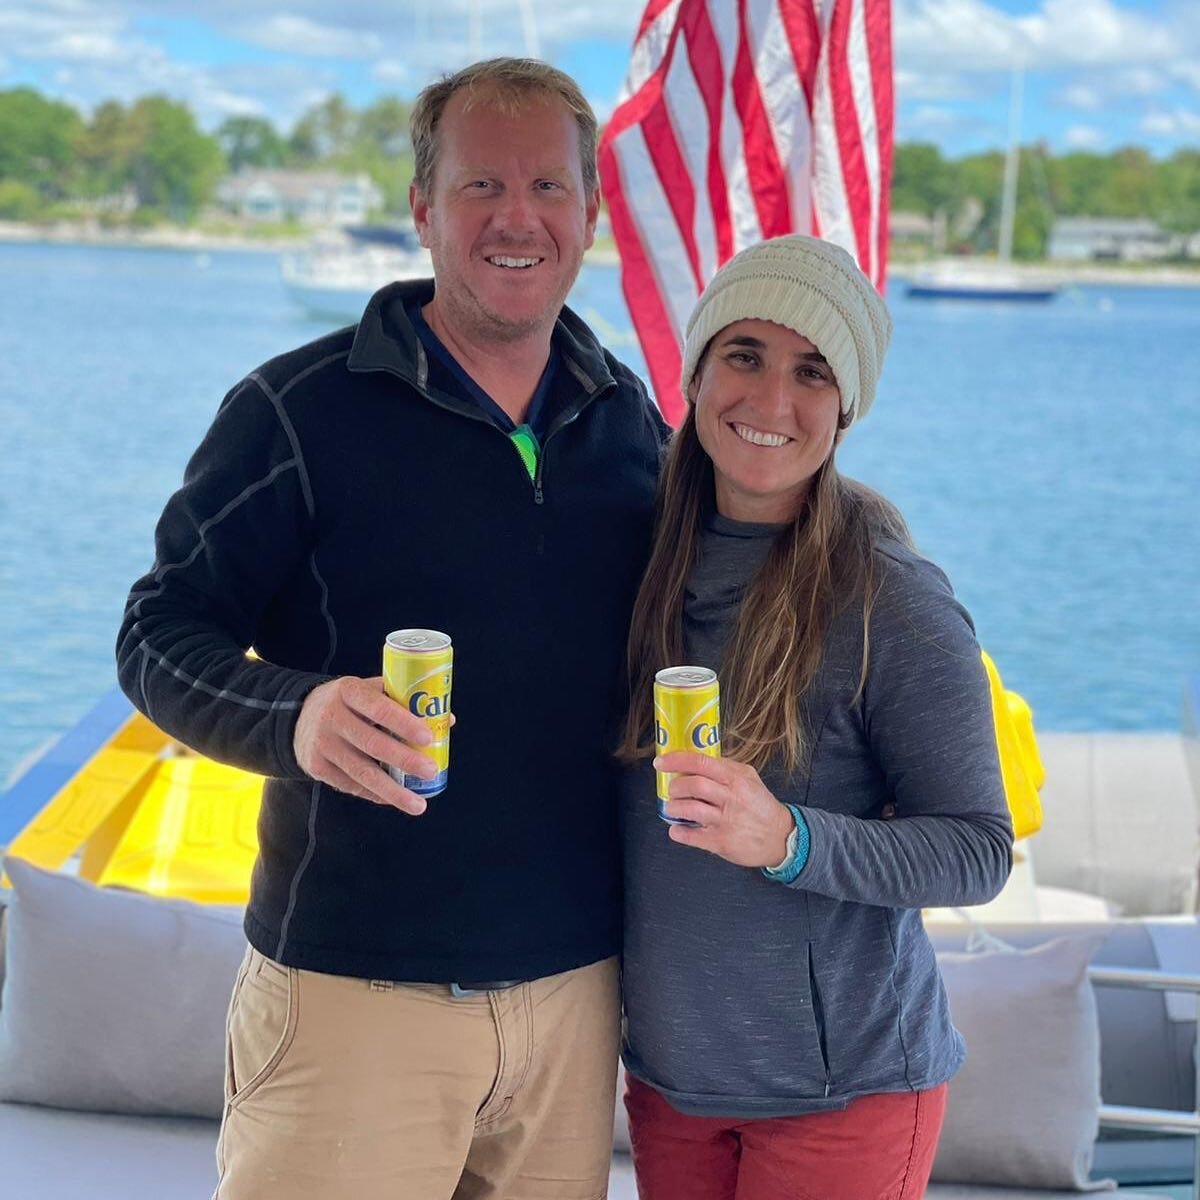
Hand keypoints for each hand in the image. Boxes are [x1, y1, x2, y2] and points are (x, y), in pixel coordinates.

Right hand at [294, 676, 439, 814]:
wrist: (298, 716)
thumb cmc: (348, 702)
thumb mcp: (368, 690)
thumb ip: (404, 701)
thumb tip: (448, 719)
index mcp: (348, 691)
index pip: (379, 707)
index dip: (404, 723)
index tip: (428, 738)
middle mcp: (332, 717)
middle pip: (373, 744)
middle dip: (405, 760)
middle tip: (430, 771)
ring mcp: (322, 744)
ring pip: (362, 773)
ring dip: (393, 791)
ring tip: (418, 805)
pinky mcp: (317, 767)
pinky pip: (351, 785)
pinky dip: (375, 794)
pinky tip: (394, 799)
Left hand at [655, 751, 794, 868]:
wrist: (781, 837)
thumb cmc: (761, 805)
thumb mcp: (749, 778)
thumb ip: (725, 767)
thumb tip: (697, 759)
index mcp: (735, 778)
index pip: (701, 763)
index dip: (676, 761)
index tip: (660, 763)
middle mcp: (731, 798)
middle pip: (693, 785)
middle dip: (675, 787)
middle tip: (672, 790)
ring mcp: (726, 821)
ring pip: (690, 809)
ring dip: (673, 808)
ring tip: (672, 808)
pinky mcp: (722, 842)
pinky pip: (692, 836)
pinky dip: (679, 832)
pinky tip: (677, 830)